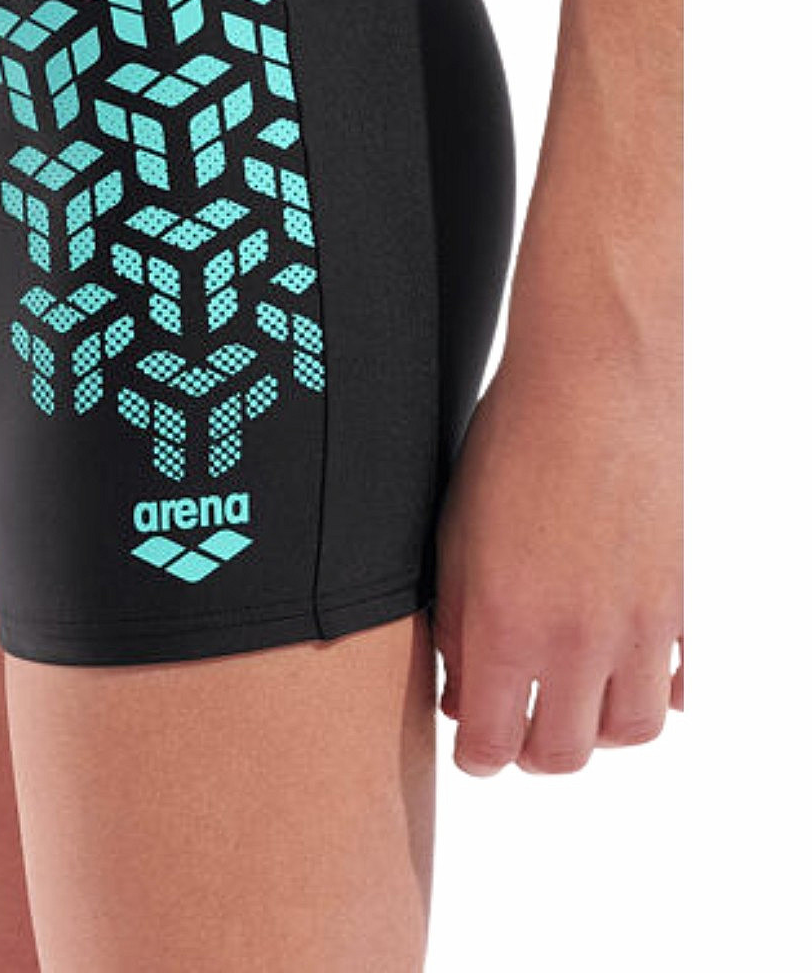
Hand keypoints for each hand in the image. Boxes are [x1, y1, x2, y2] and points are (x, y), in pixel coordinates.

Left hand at [433, 336, 682, 775]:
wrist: (594, 385)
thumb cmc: (511, 447)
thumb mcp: (456, 539)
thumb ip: (459, 626)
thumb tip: (463, 690)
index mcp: (509, 625)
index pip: (492, 745)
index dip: (475, 755)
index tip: (470, 743)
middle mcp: (580, 639)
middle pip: (563, 755)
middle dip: (529, 752)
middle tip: (513, 725)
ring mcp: (641, 624)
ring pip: (629, 732)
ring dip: (594, 728)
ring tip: (568, 698)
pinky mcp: (684, 601)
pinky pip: (678, 684)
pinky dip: (650, 691)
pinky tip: (619, 662)